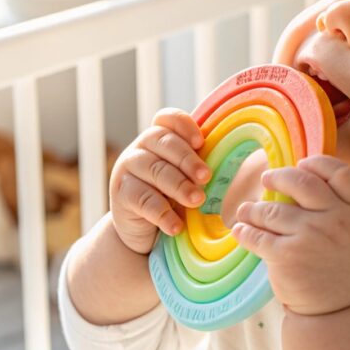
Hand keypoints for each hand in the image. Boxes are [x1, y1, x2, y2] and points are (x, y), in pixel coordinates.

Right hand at [109, 108, 210, 254]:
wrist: (143, 230)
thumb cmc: (171, 198)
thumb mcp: (185, 179)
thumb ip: (197, 167)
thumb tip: (228, 162)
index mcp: (159, 137)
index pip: (168, 119)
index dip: (184, 126)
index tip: (201, 142)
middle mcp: (141, 147)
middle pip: (164, 142)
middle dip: (188, 160)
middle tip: (206, 177)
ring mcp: (127, 168)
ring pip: (155, 170)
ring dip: (179, 186)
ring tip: (197, 201)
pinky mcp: (120, 193)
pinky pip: (143, 199)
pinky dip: (162, 214)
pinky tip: (176, 226)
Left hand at [231, 155, 349, 315]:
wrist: (338, 309)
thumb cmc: (342, 263)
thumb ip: (340, 204)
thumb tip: (303, 174)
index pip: (341, 174)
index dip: (319, 164)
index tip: (302, 163)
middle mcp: (336, 220)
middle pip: (302, 182)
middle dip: (279, 177)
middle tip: (267, 178)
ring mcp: (311, 237)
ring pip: (271, 210)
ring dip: (252, 209)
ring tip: (246, 211)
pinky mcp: (287, 256)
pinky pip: (257, 235)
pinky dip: (244, 230)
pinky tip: (241, 230)